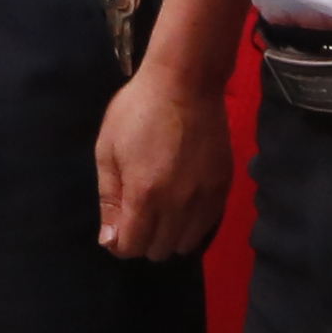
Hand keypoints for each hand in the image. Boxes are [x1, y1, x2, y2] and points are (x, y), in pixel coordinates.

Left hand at [93, 61, 228, 260]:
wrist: (185, 82)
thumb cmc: (138, 110)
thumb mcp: (107, 150)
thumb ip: (109, 199)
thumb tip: (109, 240)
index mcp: (144, 195)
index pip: (132, 246)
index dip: (120, 242)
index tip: (118, 227)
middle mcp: (178, 205)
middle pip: (159, 250)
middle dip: (144, 239)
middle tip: (138, 214)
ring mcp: (205, 198)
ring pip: (186, 243)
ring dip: (170, 235)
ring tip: (162, 210)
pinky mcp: (223, 187)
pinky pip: (208, 225)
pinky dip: (192, 224)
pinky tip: (183, 203)